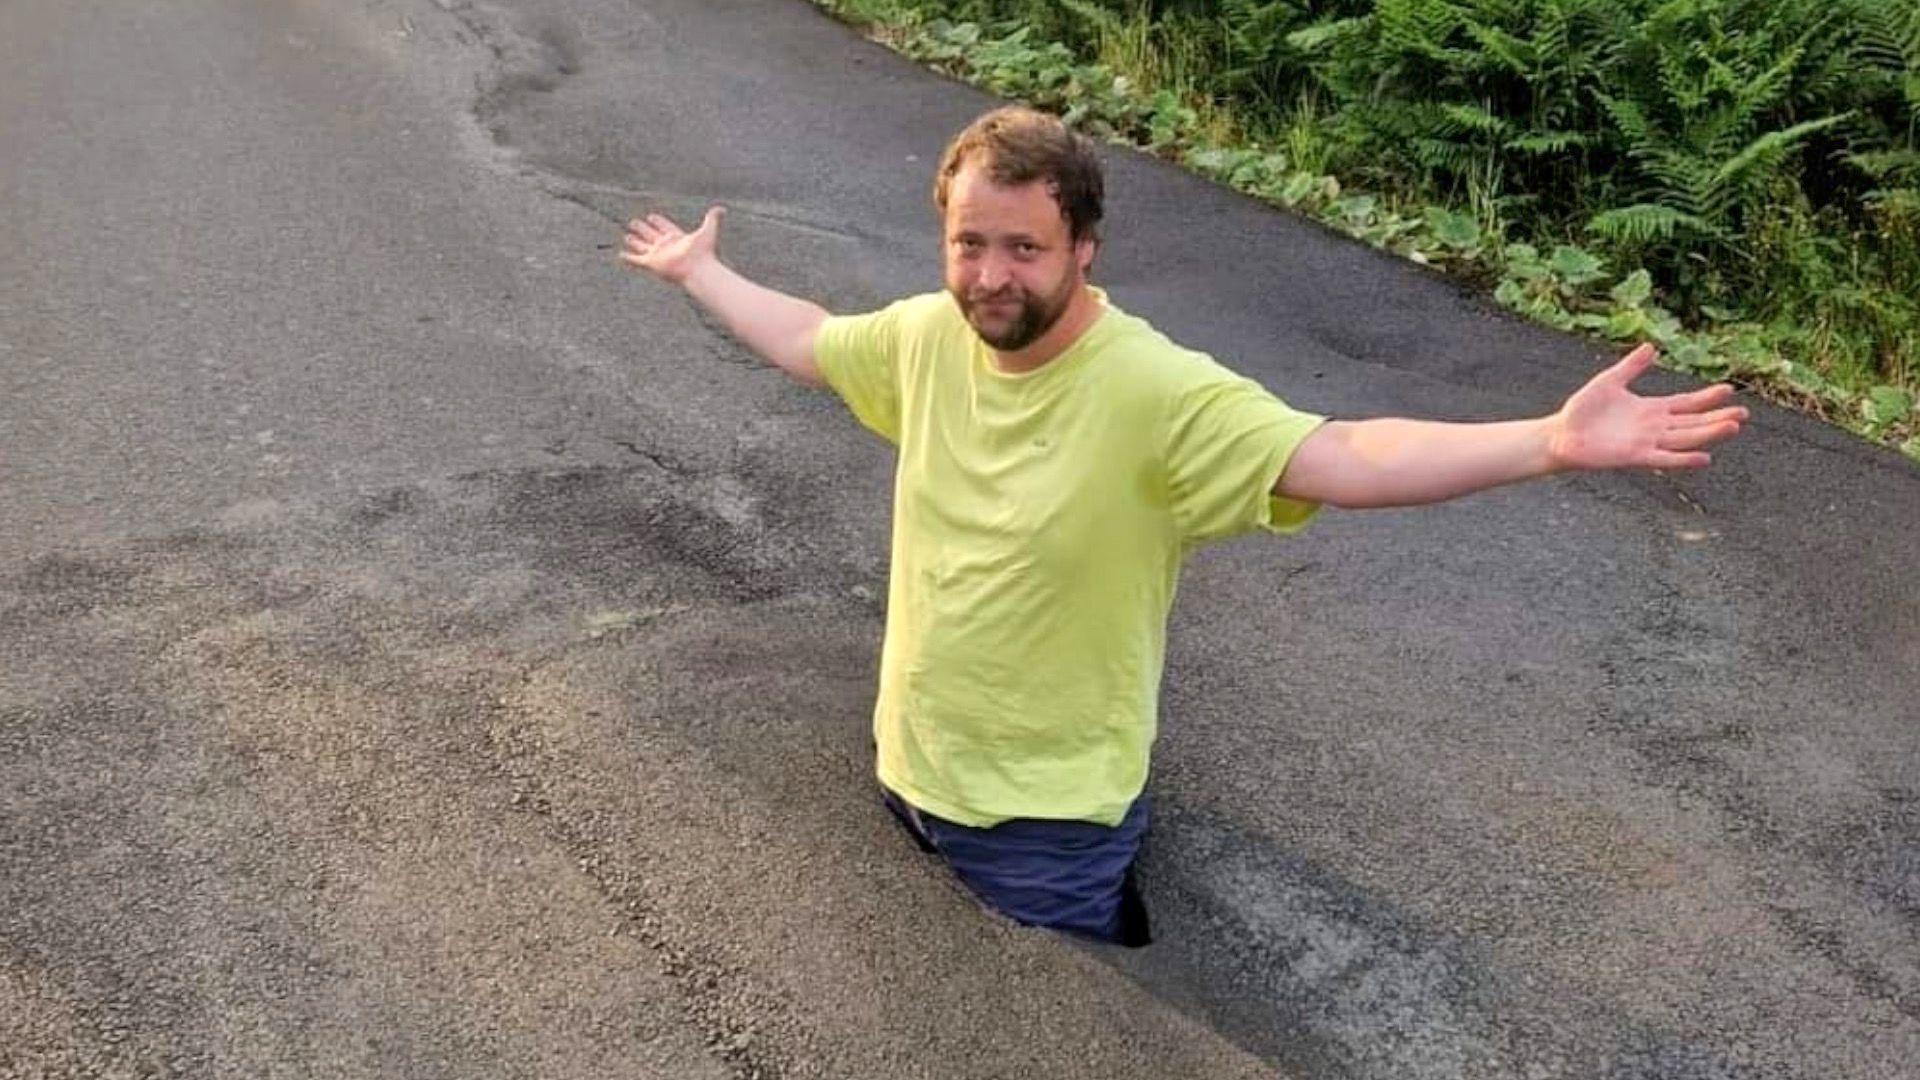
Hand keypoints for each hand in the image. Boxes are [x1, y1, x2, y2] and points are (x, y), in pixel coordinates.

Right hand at [619, 206, 723, 285]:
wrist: (698, 269)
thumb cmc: (703, 252)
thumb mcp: (708, 230)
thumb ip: (712, 218)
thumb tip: (722, 208)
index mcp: (676, 237)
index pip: (664, 226)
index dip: (658, 221)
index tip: (651, 216)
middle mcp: (665, 246)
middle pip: (651, 234)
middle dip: (643, 229)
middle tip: (633, 222)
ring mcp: (657, 254)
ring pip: (642, 245)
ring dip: (634, 241)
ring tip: (627, 236)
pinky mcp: (651, 262)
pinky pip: (636, 259)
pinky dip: (628, 257)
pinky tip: (621, 254)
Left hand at [1548, 343, 1747, 471]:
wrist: (1561, 434)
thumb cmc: (1582, 410)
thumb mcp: (1609, 381)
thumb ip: (1631, 366)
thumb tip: (1651, 346)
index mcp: (1651, 409)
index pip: (1686, 403)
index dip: (1707, 397)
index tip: (1729, 389)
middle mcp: (1654, 427)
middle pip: (1693, 422)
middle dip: (1718, 417)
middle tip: (1744, 413)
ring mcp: (1647, 443)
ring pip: (1685, 439)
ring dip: (1709, 434)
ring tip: (1733, 427)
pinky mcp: (1635, 456)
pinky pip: (1664, 459)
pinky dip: (1683, 459)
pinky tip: (1704, 456)